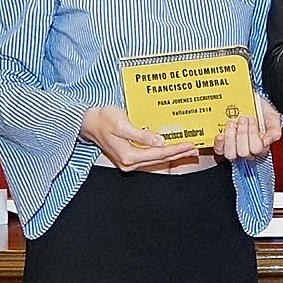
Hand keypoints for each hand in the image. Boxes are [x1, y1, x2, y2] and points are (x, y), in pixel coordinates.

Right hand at [80, 104, 199, 170]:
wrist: (88, 122)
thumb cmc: (103, 119)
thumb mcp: (122, 124)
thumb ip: (141, 135)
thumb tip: (160, 141)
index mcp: (129, 156)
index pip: (159, 154)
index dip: (176, 149)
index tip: (189, 144)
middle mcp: (129, 162)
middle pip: (160, 159)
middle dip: (178, 154)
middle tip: (194, 149)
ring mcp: (129, 161)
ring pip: (156, 160)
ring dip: (172, 155)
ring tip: (187, 150)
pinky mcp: (129, 156)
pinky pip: (150, 157)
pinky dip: (162, 153)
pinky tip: (170, 149)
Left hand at [213, 95, 282, 161]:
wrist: (251, 101)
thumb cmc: (262, 111)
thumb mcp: (273, 118)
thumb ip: (274, 131)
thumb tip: (266, 142)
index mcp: (261, 147)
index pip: (256, 149)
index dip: (253, 134)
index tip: (252, 119)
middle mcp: (247, 150)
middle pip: (243, 153)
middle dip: (242, 134)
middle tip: (242, 119)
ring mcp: (234, 148)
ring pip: (230, 154)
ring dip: (230, 138)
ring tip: (232, 123)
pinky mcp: (223, 145)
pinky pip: (219, 151)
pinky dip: (219, 143)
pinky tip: (220, 135)